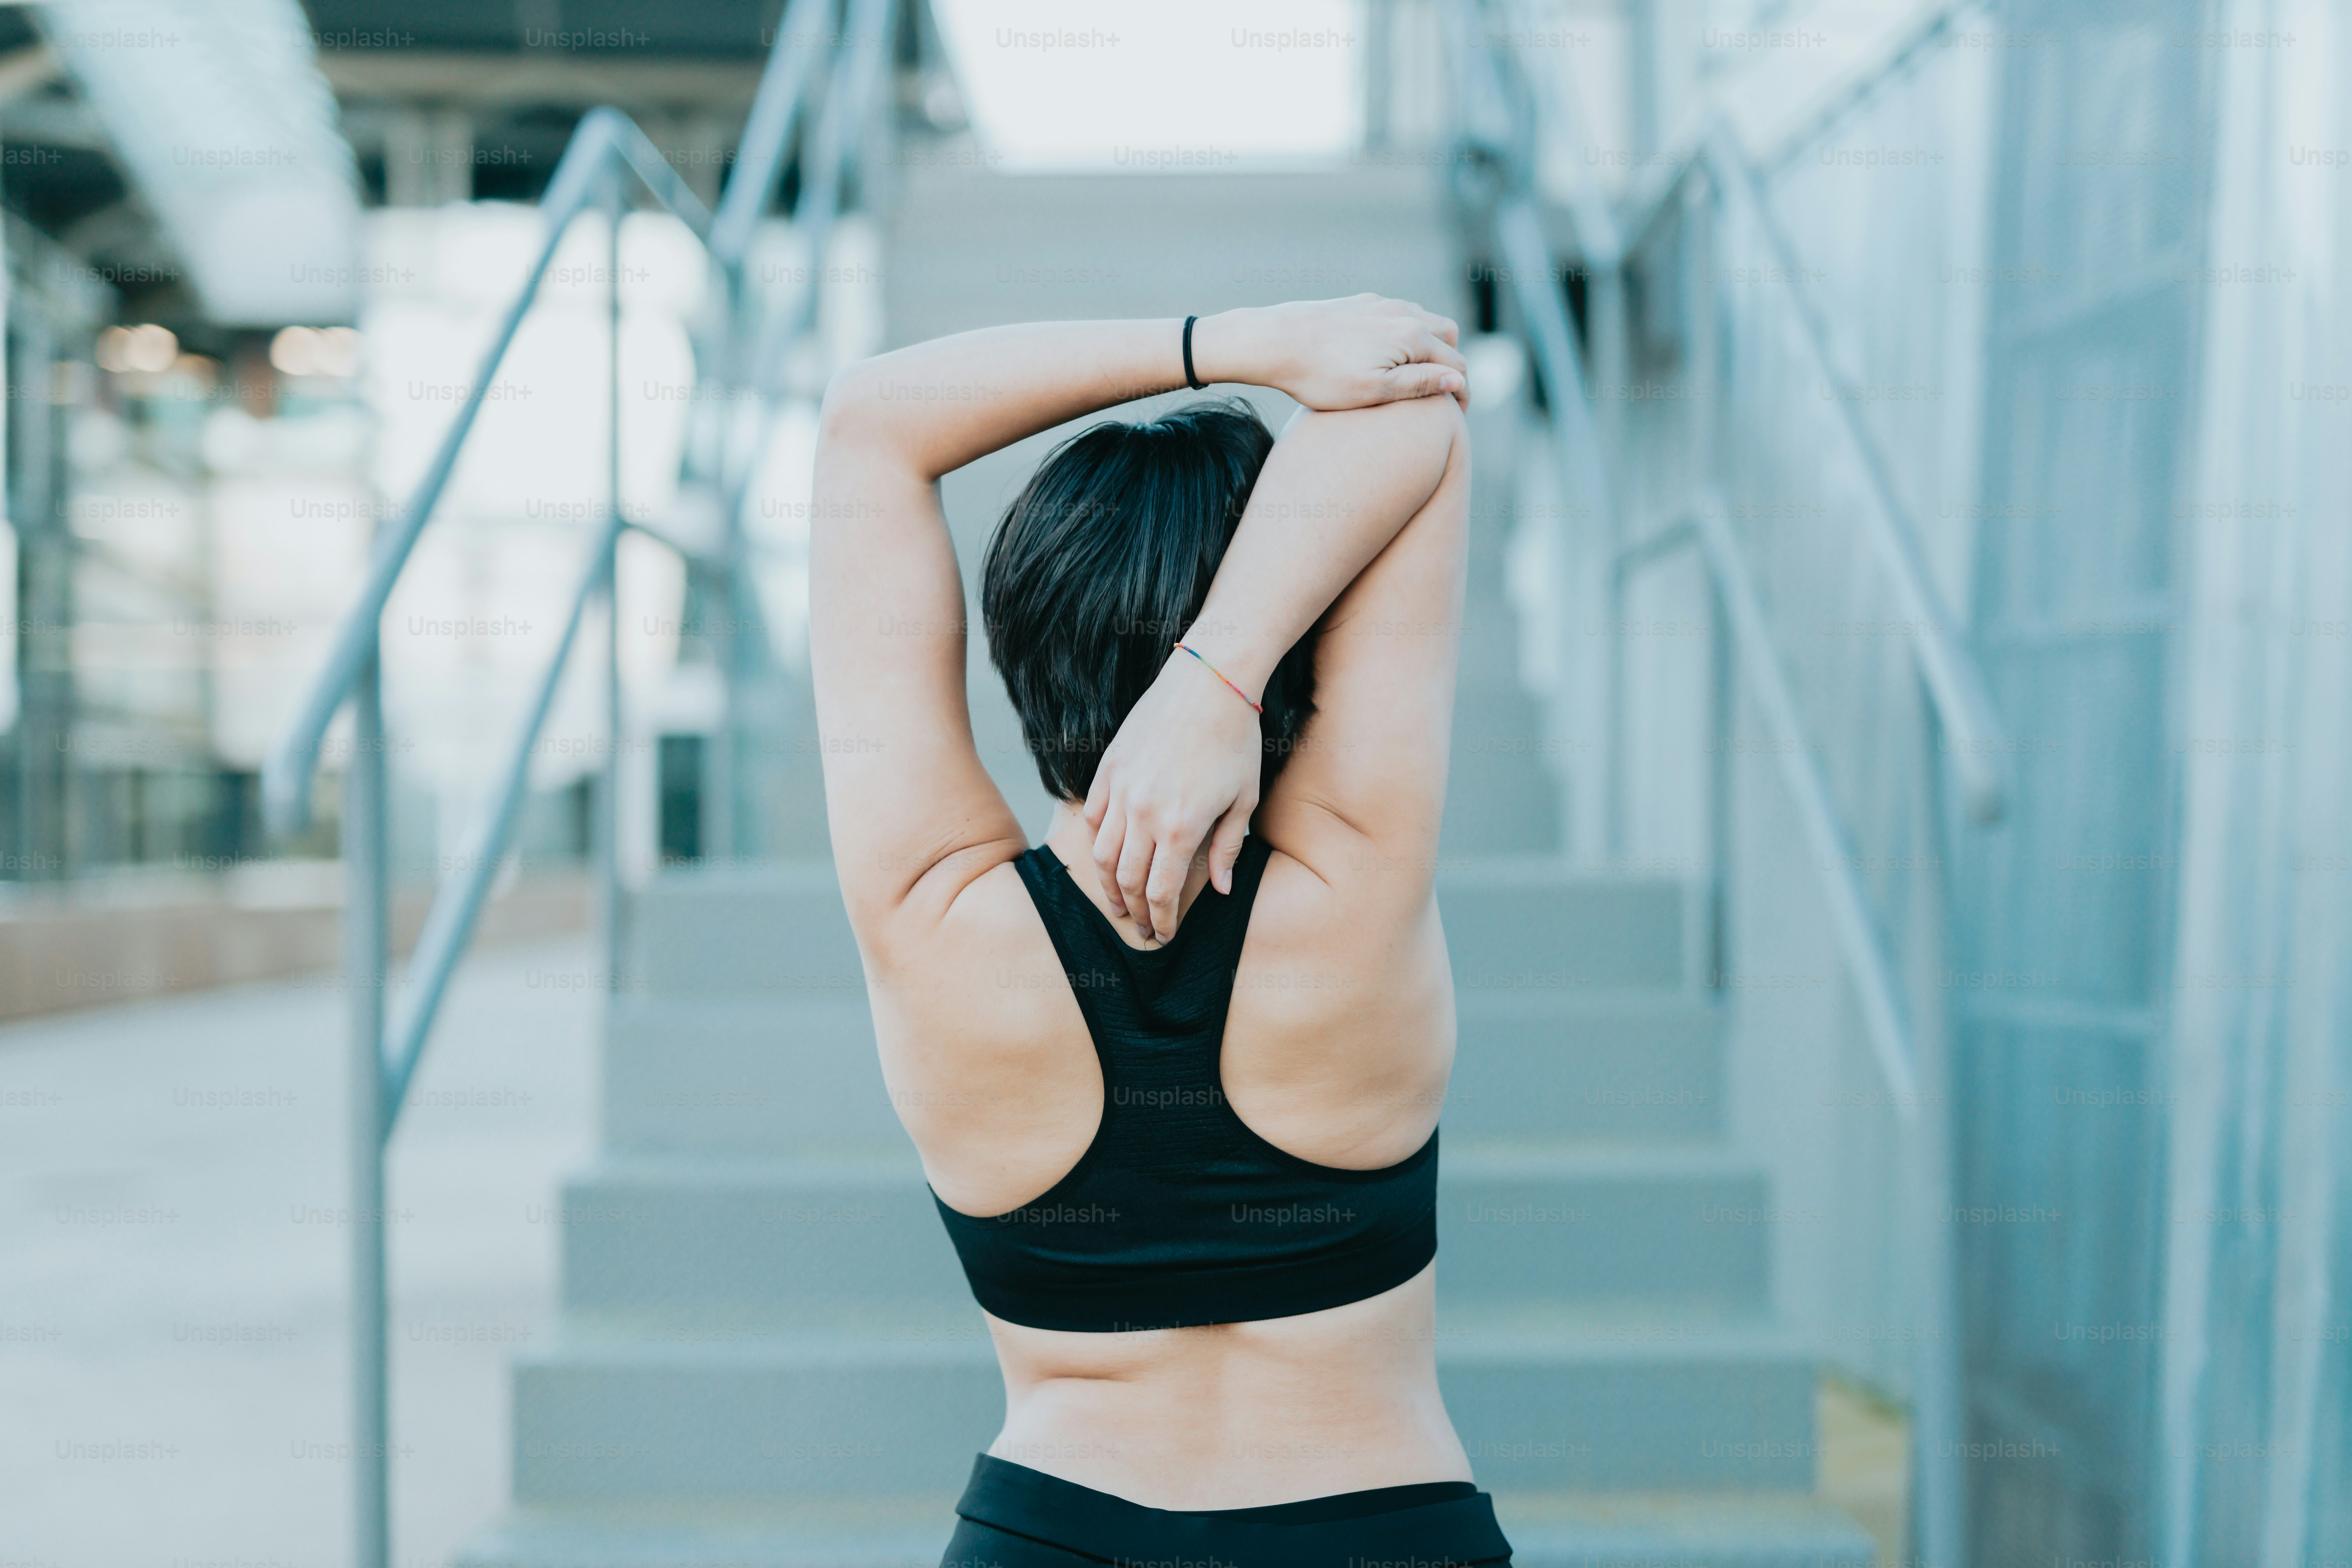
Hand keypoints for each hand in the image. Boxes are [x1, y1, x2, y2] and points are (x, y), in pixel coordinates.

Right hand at [1082, 647, 1263, 943]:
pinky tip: (1107, 855)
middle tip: (1141, 929)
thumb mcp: (1243, 799)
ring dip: (1107, 885)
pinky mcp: (1108, 768)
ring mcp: (1120, 790)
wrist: (1209, 682)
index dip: (1162, 920)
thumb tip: (1221, 891)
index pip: (1160, 892)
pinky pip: (1092, 816)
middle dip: (1135, 912)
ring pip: (1102, 854)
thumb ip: (1227, 849)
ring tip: (1118, 903)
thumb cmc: (1235, 741)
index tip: (1164, 935)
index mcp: (1181, 827)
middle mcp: (1144, 813)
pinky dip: (1096, 842)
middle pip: (1127, 880)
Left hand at [1195, 295, 1467, 411]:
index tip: (1456, 419)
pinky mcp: (1361, 303)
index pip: (1455, 365)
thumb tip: (1457, 380)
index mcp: (1411, 336)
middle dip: (1452, 365)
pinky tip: (1389, 355)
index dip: (1461, 394)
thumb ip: (1418, 383)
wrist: (1273, 341)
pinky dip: (1408, 334)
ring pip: (1425, 321)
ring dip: (1432, 347)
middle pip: (1448, 337)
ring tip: (1419, 376)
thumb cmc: (1320, 375)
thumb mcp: (1372, 391)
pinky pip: (1399, 314)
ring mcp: (1381, 304)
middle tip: (1441, 396)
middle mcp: (1402, 312)